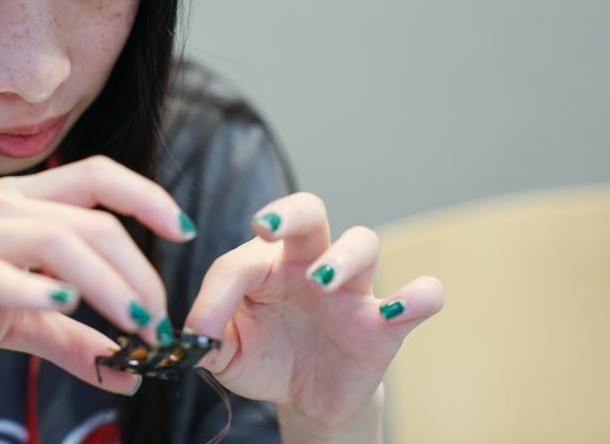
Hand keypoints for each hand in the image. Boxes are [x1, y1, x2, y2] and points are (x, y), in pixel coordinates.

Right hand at [0, 156, 195, 393]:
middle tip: (159, 321)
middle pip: (90, 220)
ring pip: (57, 240)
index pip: (96, 175)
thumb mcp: (6, 318)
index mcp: (13, 203)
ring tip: (138, 325)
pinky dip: (37, 287)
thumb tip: (123, 368)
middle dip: (139, 269)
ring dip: (109, 284)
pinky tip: (67, 303)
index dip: (147, 195)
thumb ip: (66, 335)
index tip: (183, 229)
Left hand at [183, 192, 444, 433]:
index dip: (215, 294)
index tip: (200, 330)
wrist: (304, 398)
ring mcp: (351, 290)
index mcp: (265, 264)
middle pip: (308, 212)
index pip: (239, 261)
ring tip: (323, 281)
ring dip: (344, 255)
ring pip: (362, 242)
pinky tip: (404, 306)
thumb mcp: (226, 352)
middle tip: (266, 226)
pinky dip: (419, 296)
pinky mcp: (385, 325)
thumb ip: (205, 340)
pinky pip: (418, 299)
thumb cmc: (263, 357)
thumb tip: (189, 336)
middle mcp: (309, 264)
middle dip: (288, 212)